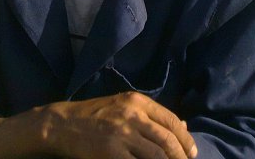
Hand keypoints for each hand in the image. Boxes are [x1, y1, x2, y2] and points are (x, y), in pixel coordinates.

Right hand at [42, 91, 197, 158]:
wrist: (63, 123)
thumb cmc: (94, 116)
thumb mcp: (123, 106)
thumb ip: (150, 115)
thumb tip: (182, 125)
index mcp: (137, 101)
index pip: (171, 120)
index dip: (185, 139)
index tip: (191, 153)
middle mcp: (133, 115)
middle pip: (168, 140)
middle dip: (181, 157)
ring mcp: (123, 134)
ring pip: (158, 155)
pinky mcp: (112, 152)